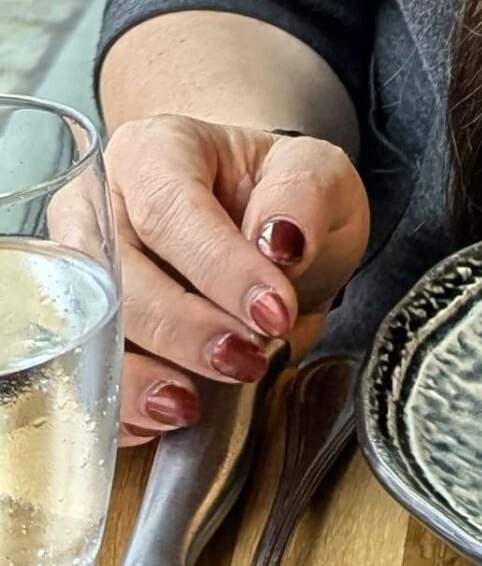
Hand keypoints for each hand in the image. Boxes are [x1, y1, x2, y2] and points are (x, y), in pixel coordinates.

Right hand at [95, 115, 369, 443]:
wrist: (263, 228)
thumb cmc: (281, 197)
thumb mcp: (319, 176)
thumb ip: (304, 197)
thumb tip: (279, 242)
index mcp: (156, 149)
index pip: (171, 209)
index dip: (219, 269)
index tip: (273, 314)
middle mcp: (100, 202)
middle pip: (118, 274)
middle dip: (182, 329)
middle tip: (246, 361)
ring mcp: (80, 268)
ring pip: (86, 328)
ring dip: (139, 376)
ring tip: (192, 403)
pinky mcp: (78, 327)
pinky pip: (80, 374)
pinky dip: (118, 405)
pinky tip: (162, 416)